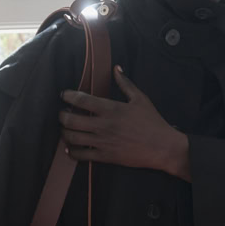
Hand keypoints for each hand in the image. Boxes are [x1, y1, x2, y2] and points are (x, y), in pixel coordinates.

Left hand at [59, 66, 190, 178]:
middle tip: (63, 113)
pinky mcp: (105, 156)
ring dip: (65, 133)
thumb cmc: (152, 122)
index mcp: (110, 108)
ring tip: (66, 129)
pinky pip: (82, 156)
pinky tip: (71, 148)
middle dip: (62, 116)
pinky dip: (72, 152)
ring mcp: (103, 142)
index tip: (64, 95)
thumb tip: (116, 69)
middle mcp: (103, 125)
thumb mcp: (140, 99)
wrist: (162, 147)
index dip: (68, 95)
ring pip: (73, 138)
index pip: (81, 99)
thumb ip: (125, 83)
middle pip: (71, 120)